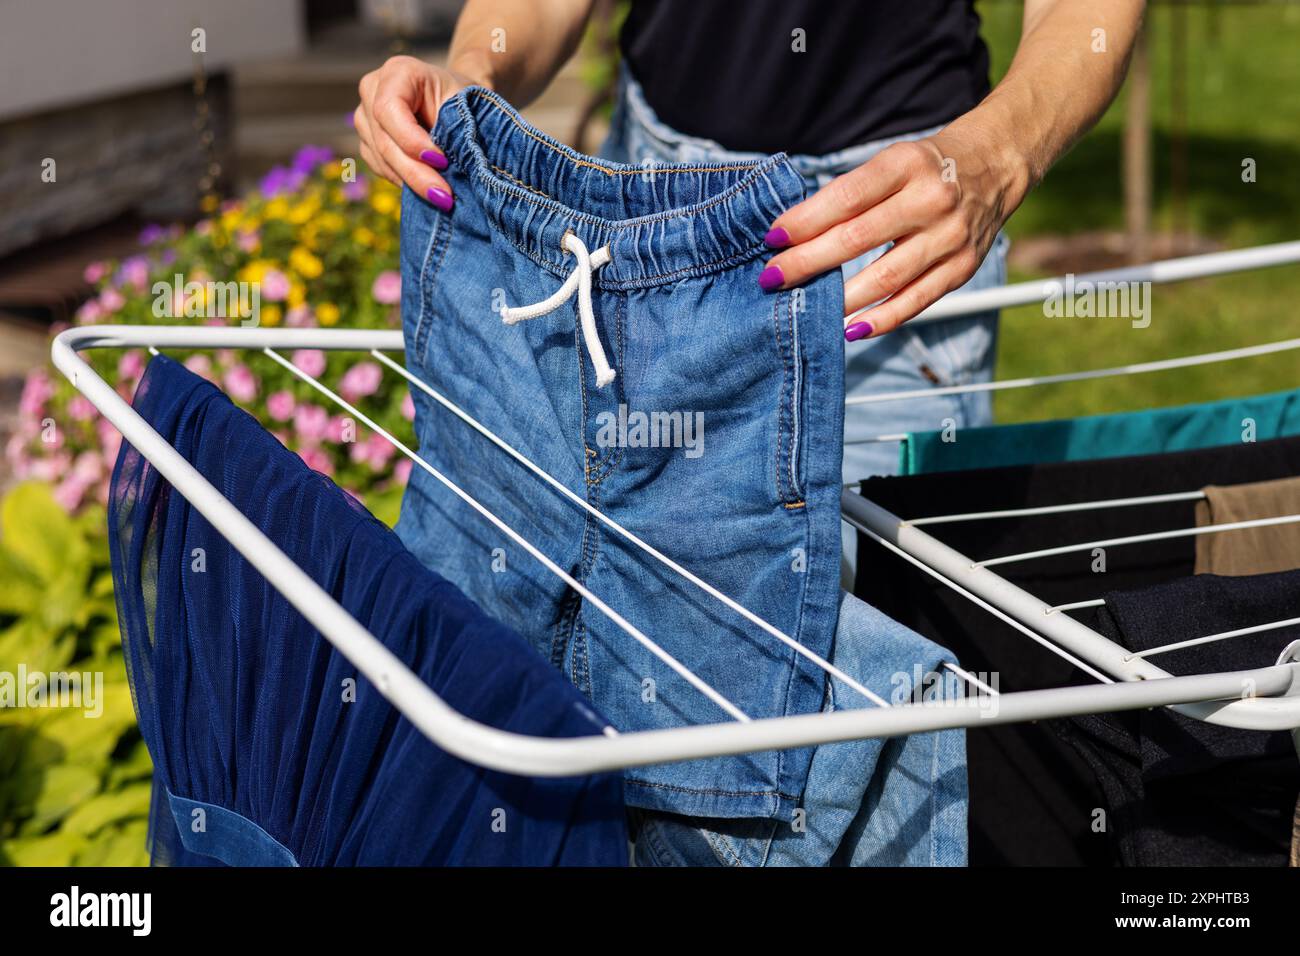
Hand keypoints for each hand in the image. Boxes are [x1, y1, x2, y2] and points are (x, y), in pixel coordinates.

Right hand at [354, 56, 477, 211]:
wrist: (459, 102)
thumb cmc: (465, 101)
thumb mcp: (464, 107)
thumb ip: (450, 130)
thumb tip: (441, 169)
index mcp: (397, 71)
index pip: (388, 109)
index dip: (411, 140)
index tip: (441, 162)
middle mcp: (372, 90)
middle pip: (384, 140)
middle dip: (416, 173)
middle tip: (444, 198)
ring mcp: (365, 116)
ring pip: (381, 159)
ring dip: (412, 183)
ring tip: (442, 199)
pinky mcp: (367, 141)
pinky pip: (381, 168)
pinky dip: (405, 182)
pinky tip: (427, 191)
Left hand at [758, 129, 1025, 338]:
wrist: (995, 166)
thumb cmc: (924, 168)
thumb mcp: (890, 162)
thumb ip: (848, 195)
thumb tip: (792, 237)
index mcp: (906, 164)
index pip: (846, 197)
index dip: (805, 221)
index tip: (772, 239)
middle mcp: (931, 199)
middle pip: (858, 238)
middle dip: (808, 262)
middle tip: (773, 278)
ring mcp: (950, 237)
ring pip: (887, 277)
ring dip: (840, 298)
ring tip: (806, 308)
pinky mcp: (962, 267)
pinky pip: (917, 300)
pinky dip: (882, 319)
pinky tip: (852, 328)